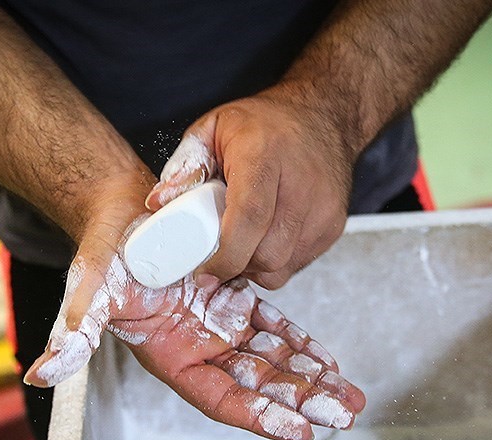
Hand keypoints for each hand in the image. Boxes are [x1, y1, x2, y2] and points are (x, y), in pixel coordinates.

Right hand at [24, 208, 365, 439]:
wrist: (126, 211)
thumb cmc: (106, 251)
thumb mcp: (91, 288)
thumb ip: (75, 331)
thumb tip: (43, 375)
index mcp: (170, 356)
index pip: (220, 397)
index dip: (258, 414)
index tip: (298, 429)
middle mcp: (198, 347)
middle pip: (256, 383)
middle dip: (299, 399)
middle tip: (341, 412)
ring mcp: (217, 325)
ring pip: (270, 358)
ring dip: (308, 376)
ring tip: (346, 394)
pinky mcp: (232, 299)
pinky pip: (272, 325)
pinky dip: (299, 340)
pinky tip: (325, 356)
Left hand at [145, 86, 352, 289]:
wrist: (324, 116)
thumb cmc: (264, 123)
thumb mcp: (214, 128)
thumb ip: (184, 165)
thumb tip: (158, 204)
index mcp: (265, 156)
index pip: (250, 218)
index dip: (225, 256)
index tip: (203, 271)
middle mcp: (301, 185)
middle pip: (267, 254)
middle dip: (235, 267)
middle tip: (215, 260)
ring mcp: (323, 209)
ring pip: (282, 267)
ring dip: (254, 268)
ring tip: (240, 247)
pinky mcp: (333, 226)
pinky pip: (297, 264)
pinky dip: (275, 263)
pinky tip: (263, 241)